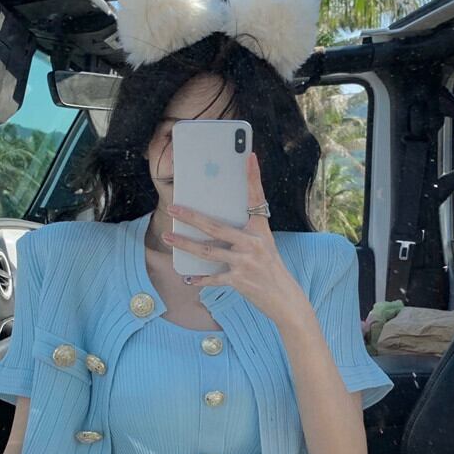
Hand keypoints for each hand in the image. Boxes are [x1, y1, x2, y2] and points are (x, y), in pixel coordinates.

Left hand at [161, 152, 306, 325]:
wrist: (284, 298)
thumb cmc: (270, 266)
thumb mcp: (263, 242)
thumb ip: (244, 229)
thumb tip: (214, 221)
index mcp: (260, 229)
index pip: (255, 198)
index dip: (252, 177)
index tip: (248, 156)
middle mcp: (253, 243)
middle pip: (216, 227)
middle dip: (191, 217)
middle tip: (173, 208)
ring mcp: (246, 263)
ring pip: (209, 252)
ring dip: (186, 245)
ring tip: (168, 238)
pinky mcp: (240, 281)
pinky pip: (214, 279)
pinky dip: (200, 279)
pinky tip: (187, 278)